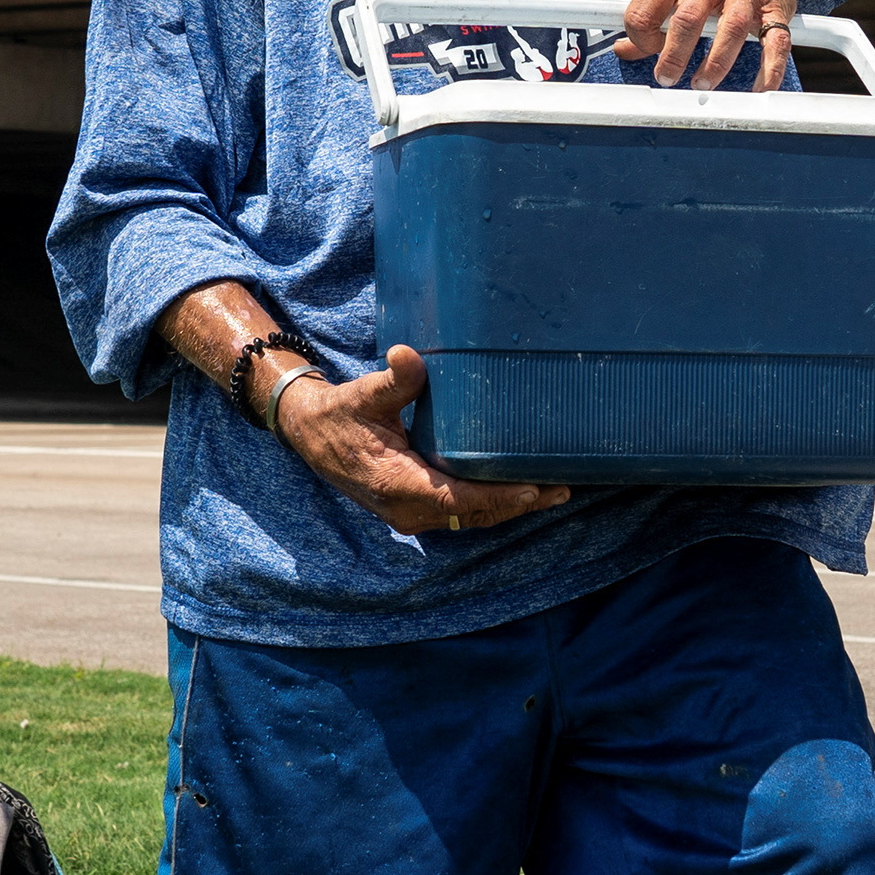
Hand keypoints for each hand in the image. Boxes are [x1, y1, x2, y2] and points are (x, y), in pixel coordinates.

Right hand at [275, 345, 570, 537]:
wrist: (312, 437)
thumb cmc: (340, 415)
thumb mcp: (363, 395)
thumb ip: (393, 380)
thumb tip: (408, 356)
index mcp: (397, 483)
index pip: (458, 500)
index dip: (497, 498)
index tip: (532, 489)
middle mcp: (407, 508)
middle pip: (474, 515)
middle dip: (517, 505)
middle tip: (562, 489)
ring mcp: (412, 513)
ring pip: (471, 518)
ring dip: (510, 508)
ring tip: (553, 493)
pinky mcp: (417, 508)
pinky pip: (461, 513)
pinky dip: (492, 505)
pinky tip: (519, 492)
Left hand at [618, 0, 800, 89]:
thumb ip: (649, 9)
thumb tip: (624, 49)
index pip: (646, 9)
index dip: (640, 37)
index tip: (647, 50)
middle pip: (688, 18)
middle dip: (674, 54)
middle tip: (667, 77)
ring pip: (732, 28)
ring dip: (716, 62)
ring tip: (702, 83)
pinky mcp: (774, 6)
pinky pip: (776, 39)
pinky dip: (771, 67)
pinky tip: (761, 88)